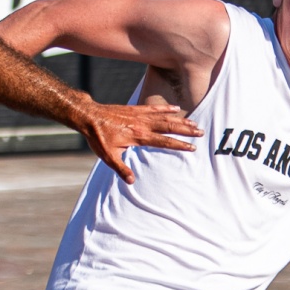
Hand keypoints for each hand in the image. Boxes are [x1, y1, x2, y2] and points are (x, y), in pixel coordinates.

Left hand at [77, 94, 201, 183]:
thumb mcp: (108, 156)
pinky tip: (176, 108)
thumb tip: (131, 181)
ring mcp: (139, 115)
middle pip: (169, 127)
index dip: (179, 144)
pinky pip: (154, 108)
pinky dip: (165, 108)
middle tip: (200, 132)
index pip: (164, 141)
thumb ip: (121, 168)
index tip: (192, 147)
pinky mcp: (135, 109)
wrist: (89, 116)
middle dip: (186, 130)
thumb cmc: (98, 137)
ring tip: (194, 122)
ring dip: (180, 120)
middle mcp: (142, 125)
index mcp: (138, 137)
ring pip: (164, 117)